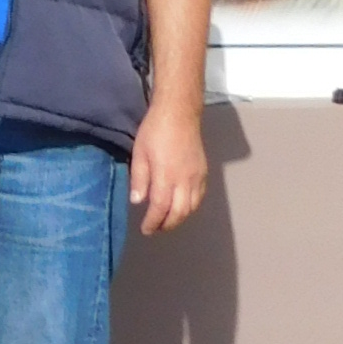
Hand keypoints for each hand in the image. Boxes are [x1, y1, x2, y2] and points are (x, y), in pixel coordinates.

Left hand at [128, 102, 206, 235]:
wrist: (179, 113)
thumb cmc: (154, 130)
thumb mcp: (140, 153)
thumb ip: (139, 179)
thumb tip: (138, 202)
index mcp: (166, 176)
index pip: (161, 208)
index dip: (153, 222)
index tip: (146, 229)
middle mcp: (185, 181)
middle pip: (179, 213)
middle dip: (167, 225)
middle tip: (155, 229)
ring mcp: (197, 177)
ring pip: (192, 208)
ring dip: (179, 218)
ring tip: (166, 221)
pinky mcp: (204, 172)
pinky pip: (199, 197)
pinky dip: (190, 207)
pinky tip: (181, 207)